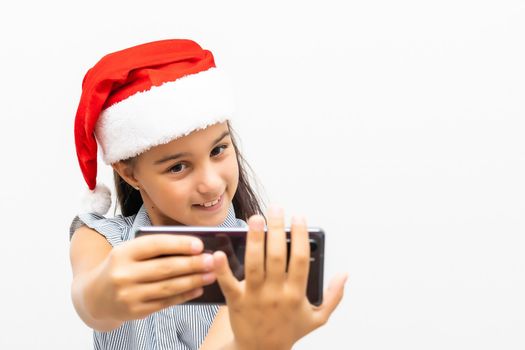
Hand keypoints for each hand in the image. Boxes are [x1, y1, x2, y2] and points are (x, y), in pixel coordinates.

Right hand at [85, 234, 215, 321]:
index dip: (179, 244)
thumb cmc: (122, 267)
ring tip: (211, 275)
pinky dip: (184, 296)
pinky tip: (198, 289)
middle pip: (165, 268)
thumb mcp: (130, 253)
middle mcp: (123, 274)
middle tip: (212, 261)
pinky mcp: (135, 312)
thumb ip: (155, 248)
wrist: (95, 296)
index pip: (155, 245)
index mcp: (122, 253)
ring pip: (168, 287)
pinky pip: (165, 302)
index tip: (200, 245)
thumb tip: (192, 247)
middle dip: (192, 264)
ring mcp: (128, 295)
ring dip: (193, 281)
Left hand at [213, 207, 347, 349]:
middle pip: (277, 256)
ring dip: (254, 240)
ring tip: (255, 219)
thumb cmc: (289, 331)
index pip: (301, 260)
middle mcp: (276, 294)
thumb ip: (333, 296)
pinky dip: (223, 268)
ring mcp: (255, 297)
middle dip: (277, 230)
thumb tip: (345, 274)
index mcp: (296, 294)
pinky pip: (228, 284)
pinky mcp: (236, 302)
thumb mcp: (318, 318)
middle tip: (275, 208)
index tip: (298, 217)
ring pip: (254, 264)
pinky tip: (220, 251)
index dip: (300, 236)